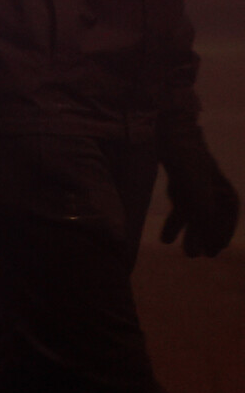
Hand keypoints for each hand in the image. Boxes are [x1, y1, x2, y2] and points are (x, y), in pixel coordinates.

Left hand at [158, 116, 238, 256]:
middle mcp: (215, 191)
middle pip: (210, 220)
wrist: (170, 136)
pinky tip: (165, 237)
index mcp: (226, 195)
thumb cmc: (189, 167)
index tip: (211, 253)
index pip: (227, 222)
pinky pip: (180, 206)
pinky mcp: (181, 182)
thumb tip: (210, 244)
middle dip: (202, 238)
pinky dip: (175, 220)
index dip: (219, 238)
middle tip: (194, 255)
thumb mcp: (198, 199)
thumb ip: (206, 222)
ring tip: (176, 248)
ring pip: (193, 214)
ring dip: (186, 231)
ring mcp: (198, 186)